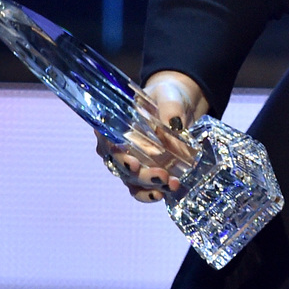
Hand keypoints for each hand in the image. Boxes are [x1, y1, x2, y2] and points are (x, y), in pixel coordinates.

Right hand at [96, 71, 204, 203]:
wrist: (182, 106)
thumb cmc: (167, 96)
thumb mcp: (168, 94)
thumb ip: (170, 108)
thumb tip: (175, 124)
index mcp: (114, 124)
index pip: (106, 141)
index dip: (115, 153)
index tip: (132, 161)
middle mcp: (118, 146)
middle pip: (119, 166)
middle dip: (139, 174)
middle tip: (160, 174)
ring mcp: (131, 162)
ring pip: (132, 180)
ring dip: (149, 186)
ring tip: (170, 184)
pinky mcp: (146, 172)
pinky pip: (143, 189)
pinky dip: (152, 194)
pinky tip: (165, 193)